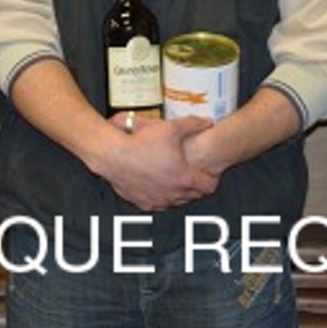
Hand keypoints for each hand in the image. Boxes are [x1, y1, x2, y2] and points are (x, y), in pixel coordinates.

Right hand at [98, 114, 217, 210]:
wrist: (114, 156)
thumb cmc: (141, 143)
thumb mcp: (171, 128)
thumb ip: (193, 125)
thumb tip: (207, 123)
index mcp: (184, 177)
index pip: (209, 186)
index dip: (212, 178)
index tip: (208, 171)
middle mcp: (173, 193)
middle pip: (195, 196)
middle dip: (197, 185)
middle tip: (194, 173)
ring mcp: (159, 200)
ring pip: (178, 202)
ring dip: (180, 192)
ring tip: (176, 177)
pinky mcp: (144, 204)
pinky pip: (159, 204)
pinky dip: (163, 196)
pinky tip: (160, 184)